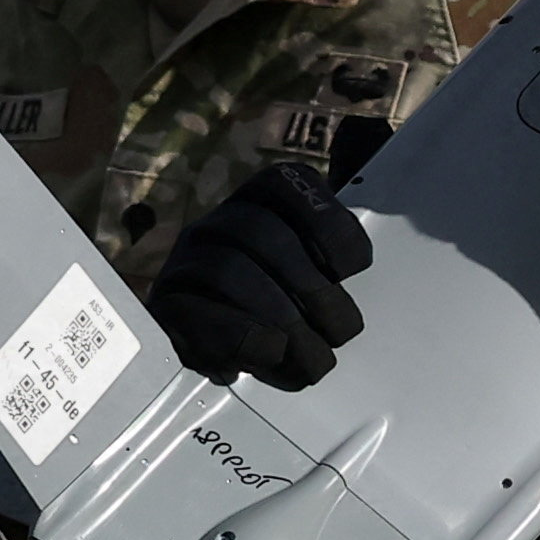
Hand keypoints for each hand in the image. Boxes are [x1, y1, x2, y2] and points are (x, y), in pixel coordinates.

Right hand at [147, 167, 372, 390]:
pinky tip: (271, 353)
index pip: (284, 183)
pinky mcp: (165, 308)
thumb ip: (335, 239)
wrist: (205, 343)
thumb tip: (375, 195)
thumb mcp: (308, 267)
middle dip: (311, 286)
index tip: (351, 269)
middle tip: (340, 329)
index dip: (325, 222)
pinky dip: (243, 335)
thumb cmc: (272, 304)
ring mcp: (184, 263)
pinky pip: (196, 312)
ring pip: (228, 271)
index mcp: (253, 202)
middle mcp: (215, 224)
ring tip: (313, 356)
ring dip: (282, 317)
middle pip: (259, 232)